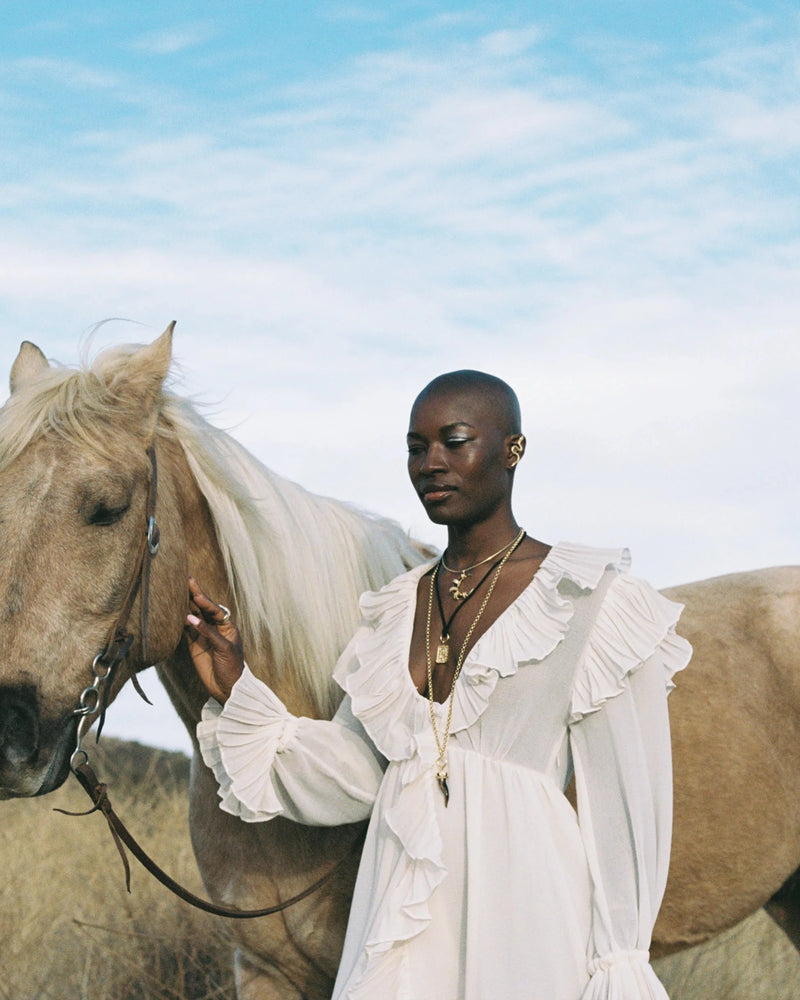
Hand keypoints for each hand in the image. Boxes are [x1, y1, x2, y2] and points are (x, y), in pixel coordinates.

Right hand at [185, 577, 243, 702]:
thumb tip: (190, 618)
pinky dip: (179, 621)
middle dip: (194, 595)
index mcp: (227, 626)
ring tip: (176, 590)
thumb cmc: (232, 667)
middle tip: (186, 579)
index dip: (205, 601)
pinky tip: (173, 611)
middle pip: (203, 609)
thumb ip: (208, 633)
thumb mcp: (224, 648)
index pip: (215, 610)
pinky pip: (185, 630)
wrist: (227, 688)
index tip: (195, 593)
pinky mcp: (193, 645)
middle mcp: (215, 628)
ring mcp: (203, 636)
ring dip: (185, 605)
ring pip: (192, 617)